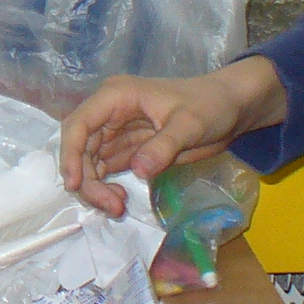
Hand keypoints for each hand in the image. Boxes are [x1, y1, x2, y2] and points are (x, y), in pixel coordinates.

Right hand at [60, 58, 285, 212]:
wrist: (232, 109)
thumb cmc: (210, 105)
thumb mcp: (189, 124)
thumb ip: (163, 147)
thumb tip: (137, 171)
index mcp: (116, 96)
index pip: (79, 124)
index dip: (70, 154)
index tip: (76, 185)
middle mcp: (109, 113)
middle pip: (80, 148)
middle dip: (87, 179)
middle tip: (111, 205)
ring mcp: (117, 132)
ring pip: (89, 163)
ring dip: (96, 187)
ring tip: (118, 207)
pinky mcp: (128, 150)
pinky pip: (105, 170)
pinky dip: (107, 187)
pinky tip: (121, 201)